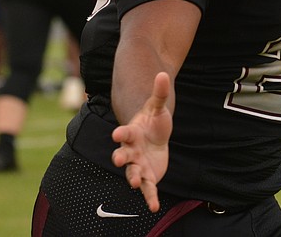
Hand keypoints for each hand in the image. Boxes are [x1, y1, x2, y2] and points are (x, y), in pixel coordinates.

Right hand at [111, 72, 172, 211]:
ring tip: (135, 184)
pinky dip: (150, 197)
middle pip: (123, 155)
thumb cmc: (153, 121)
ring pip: (132, 173)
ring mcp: (137, 165)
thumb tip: (163, 73)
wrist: (156, 137)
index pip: (124, 133)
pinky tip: (154, 206)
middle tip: (119, 159)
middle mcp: (130, 151)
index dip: (121, 133)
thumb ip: (159, 93)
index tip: (117, 133)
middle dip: (120, 157)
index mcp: (131, 133)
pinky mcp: (147, 176)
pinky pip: (148, 188)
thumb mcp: (158, 107)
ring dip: (133, 178)